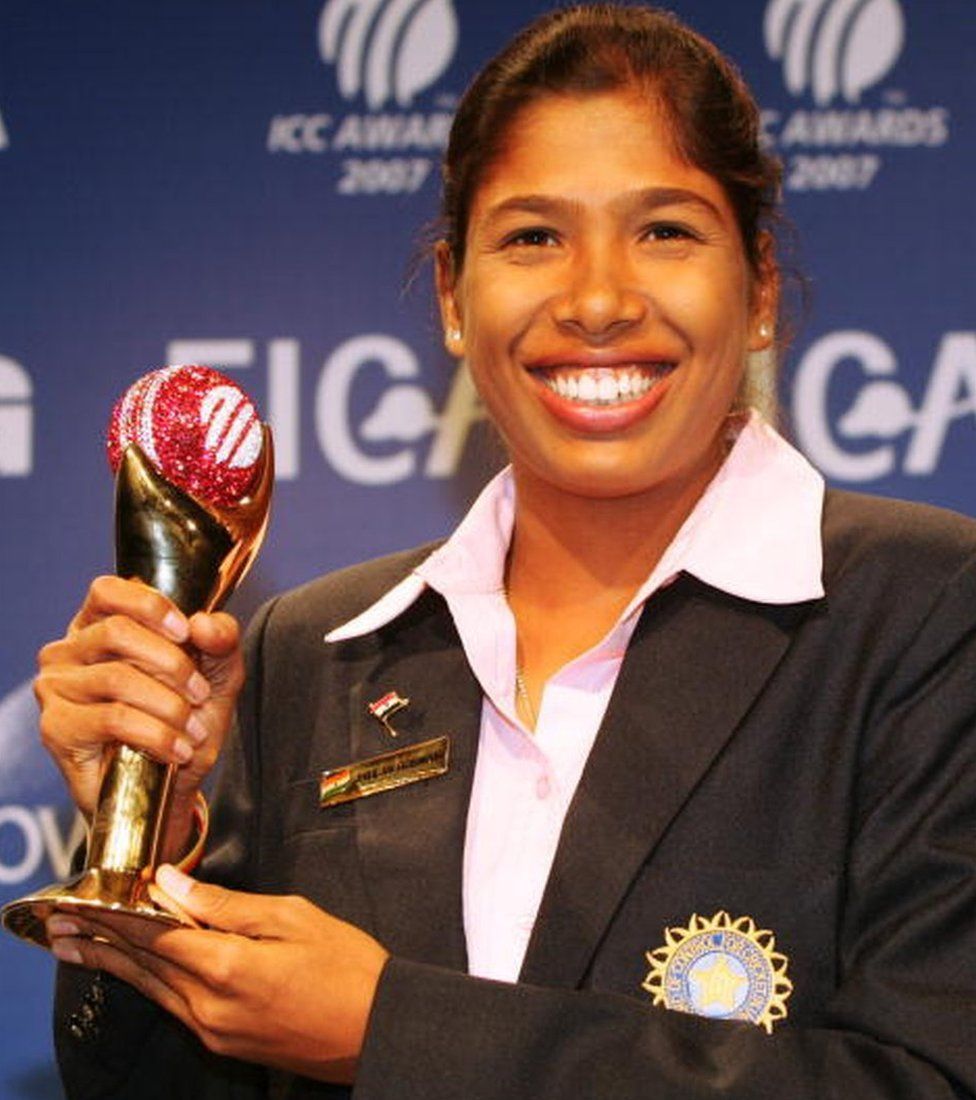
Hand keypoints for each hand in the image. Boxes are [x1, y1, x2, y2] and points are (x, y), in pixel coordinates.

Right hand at [35, 576, 242, 853]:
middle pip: (116, 632)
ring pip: (117, 678)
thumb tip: (203, 623)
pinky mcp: (57, 729)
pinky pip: (112, 720)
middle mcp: (68, 651)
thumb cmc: (186, 717)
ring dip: (169, 705)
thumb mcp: (218, 672)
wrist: (170, 783)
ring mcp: (56, 689)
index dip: (150, 605)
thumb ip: (221, 639)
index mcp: (100, 625)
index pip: (108, 591)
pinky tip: (178, 749)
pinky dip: (156, 734)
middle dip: (171, 663)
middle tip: (200, 693)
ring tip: (194, 729)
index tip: (186, 632)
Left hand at [47, 868, 389, 1083]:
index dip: (117, 914)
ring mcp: (214, 1029)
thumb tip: (171, 886)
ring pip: (153, 990)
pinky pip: (174, 1006)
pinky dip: (149, 983)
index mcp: (227, 966)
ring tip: (80, 947)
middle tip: (61, 926)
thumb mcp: (291, 916)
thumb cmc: (345, 965)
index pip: (153, 934)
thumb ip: (225, 904)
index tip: (85, 898)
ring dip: (116, 965)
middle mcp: (209, 1004)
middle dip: (100, 942)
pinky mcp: (224, 1042)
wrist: (377, 1027)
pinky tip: (136, 971)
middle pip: (143, 966)